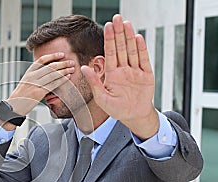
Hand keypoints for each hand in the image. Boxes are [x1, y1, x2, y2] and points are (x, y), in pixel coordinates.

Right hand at [8, 53, 74, 113]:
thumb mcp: (26, 80)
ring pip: (53, 75)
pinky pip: (52, 85)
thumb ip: (36, 74)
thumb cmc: (22, 94)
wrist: (14, 106)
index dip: (53, 56)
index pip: (42, 60)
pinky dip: (61, 80)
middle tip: (71, 62)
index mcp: (29, 72)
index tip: (62, 54)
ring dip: (64, 71)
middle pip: (50, 66)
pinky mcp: (39, 93)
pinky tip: (67, 78)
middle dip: (62, 63)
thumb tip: (48, 69)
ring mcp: (35, 84)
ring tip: (72, 68)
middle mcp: (32, 76)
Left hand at [81, 14, 158, 139]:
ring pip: (131, 50)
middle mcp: (123, 69)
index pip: (109, 52)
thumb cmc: (116, 109)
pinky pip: (143, 59)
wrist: (134, 116)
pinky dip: (141, 49)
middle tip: (116, 17)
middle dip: (118, 33)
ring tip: (126, 24)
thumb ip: (94, 82)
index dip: (109, 39)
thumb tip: (83, 67)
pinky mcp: (146, 74)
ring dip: (129, 37)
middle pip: (120, 47)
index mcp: (112, 73)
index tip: (107, 26)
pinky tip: (138, 38)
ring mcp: (135, 71)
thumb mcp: (102, 97)